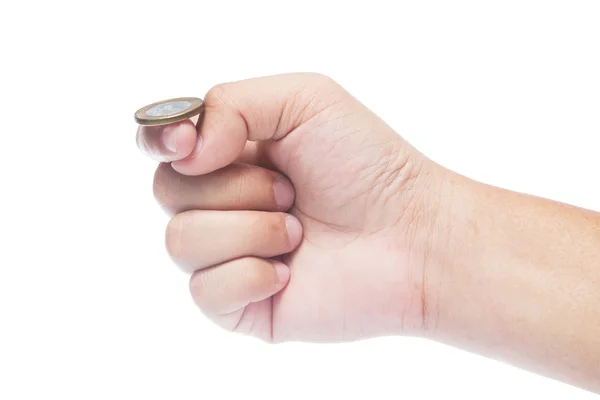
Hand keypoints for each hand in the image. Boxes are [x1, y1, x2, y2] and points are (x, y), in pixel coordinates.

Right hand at [136, 73, 447, 342]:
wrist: (411, 237)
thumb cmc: (367, 165)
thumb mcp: (304, 101)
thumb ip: (230, 103)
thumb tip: (184, 154)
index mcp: (233, 155)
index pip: (163, 146)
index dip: (161, 141)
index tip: (186, 143)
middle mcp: (224, 205)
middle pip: (168, 190)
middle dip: (233, 186)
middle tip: (289, 190)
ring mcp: (230, 256)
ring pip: (180, 240)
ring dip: (249, 229)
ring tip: (299, 231)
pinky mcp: (241, 305)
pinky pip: (203, 290)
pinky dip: (250, 275)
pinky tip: (290, 272)